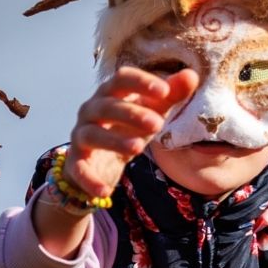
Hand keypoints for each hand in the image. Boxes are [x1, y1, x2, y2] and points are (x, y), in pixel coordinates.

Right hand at [66, 66, 200, 197]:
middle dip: (132, 113)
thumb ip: (171, 95)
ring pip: (92, 134)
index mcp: (111, 93)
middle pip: (107, 106)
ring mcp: (81, 135)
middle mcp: (91, 110)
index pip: (122, 78)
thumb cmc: (126, 128)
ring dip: (114, 141)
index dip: (141, 82)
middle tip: (158, 124)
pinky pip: (79, 168)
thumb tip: (191, 75)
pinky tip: (105, 192)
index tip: (165, 91)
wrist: (98, 163)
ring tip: (139, 148)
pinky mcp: (75, 161)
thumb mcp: (151, 112)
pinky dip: (90, 180)